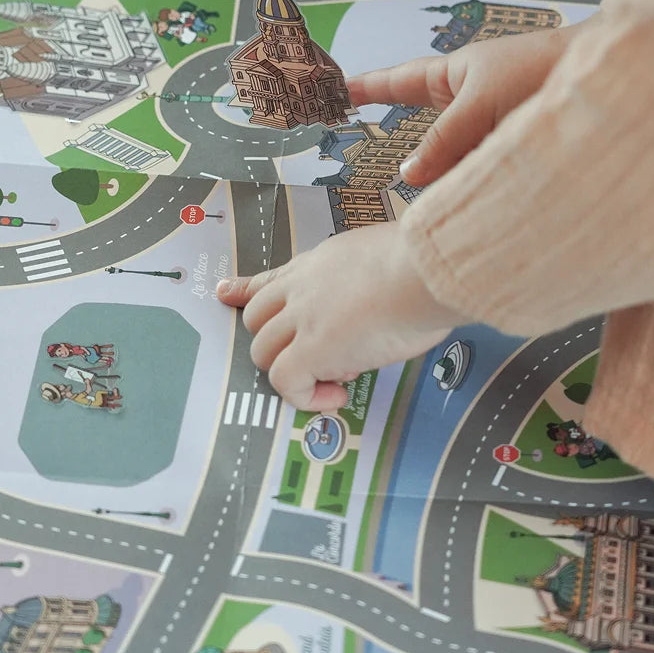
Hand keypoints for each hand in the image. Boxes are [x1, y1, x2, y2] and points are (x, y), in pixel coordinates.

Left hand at [217, 224, 462, 409]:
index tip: (227, 293)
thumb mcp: (384, 255)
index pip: (272, 278)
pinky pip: (286, 381)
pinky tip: (337, 395)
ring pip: (263, 351)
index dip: (246, 289)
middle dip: (277, 342)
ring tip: (336, 378)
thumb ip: (366, 277)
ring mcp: (302, 318)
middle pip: (257, 319)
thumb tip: (383, 294)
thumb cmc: (423, 264)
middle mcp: (303, 287)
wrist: (426, 268)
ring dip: (292, 371)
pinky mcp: (312, 349)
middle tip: (319, 358)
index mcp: (320, 264)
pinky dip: (306, 397)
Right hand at [348, 28, 571, 187]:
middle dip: (422, 160)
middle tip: (400, 184)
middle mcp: (475, 100)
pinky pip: (488, 172)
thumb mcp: (482, 103)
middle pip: (432, 135)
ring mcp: (498, 126)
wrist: (616, 78)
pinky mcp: (520, 149)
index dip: (369, 88)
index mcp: (458, 74)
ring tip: (459, 199)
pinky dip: (484, 185)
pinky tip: (486, 203)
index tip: (338, 93)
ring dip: (457, 179)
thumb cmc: (545, 69)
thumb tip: (408, 176)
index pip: (402, 82)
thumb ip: (444, 141)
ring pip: (461, 160)